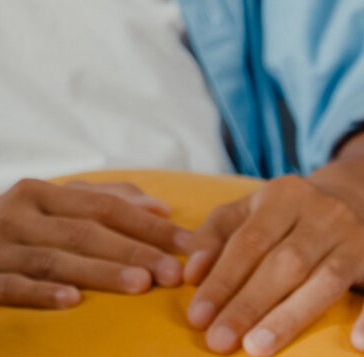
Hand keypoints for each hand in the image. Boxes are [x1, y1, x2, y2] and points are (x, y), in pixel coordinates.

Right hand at [0, 179, 190, 311]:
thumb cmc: (10, 231)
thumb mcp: (47, 206)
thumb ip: (102, 199)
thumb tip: (162, 206)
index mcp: (36, 192)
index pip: (100, 204)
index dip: (146, 223)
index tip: (189, 245)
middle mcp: (14, 214)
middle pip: (82, 231)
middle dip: (132, 250)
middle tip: (174, 272)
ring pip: (53, 258)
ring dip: (98, 271)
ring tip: (140, 284)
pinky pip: (13, 286)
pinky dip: (42, 293)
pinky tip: (72, 302)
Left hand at [183, 169, 363, 354]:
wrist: (357, 197)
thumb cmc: (288, 213)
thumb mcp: (247, 210)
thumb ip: (215, 237)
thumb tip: (191, 275)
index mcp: (284, 196)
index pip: (248, 242)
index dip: (222, 280)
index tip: (198, 316)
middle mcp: (324, 215)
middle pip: (284, 264)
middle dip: (248, 305)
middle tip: (219, 340)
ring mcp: (358, 239)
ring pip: (325, 281)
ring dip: (290, 318)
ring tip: (256, 348)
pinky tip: (356, 344)